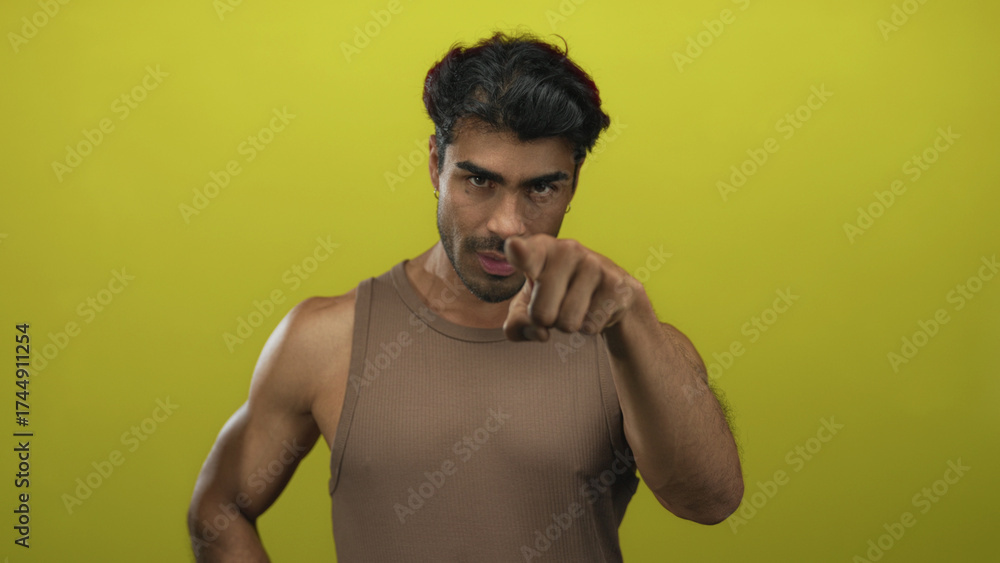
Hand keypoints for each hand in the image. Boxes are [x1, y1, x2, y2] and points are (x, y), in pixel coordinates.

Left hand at [502, 234, 639, 341]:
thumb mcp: (528, 308)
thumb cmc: (557, 296)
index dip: (519, 252)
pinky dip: (590, 326)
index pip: (525, 253)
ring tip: (576, 305)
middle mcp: (566, 250)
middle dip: (546, 322)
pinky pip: (590, 326)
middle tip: (556, 304)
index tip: (514, 246)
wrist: (609, 292)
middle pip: (540, 314)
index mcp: (539, 249)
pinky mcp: (615, 284)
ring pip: (567, 323)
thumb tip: (541, 333)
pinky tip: (596, 307)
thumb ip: (516, 325)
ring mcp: (593, 264)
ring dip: (569, 325)